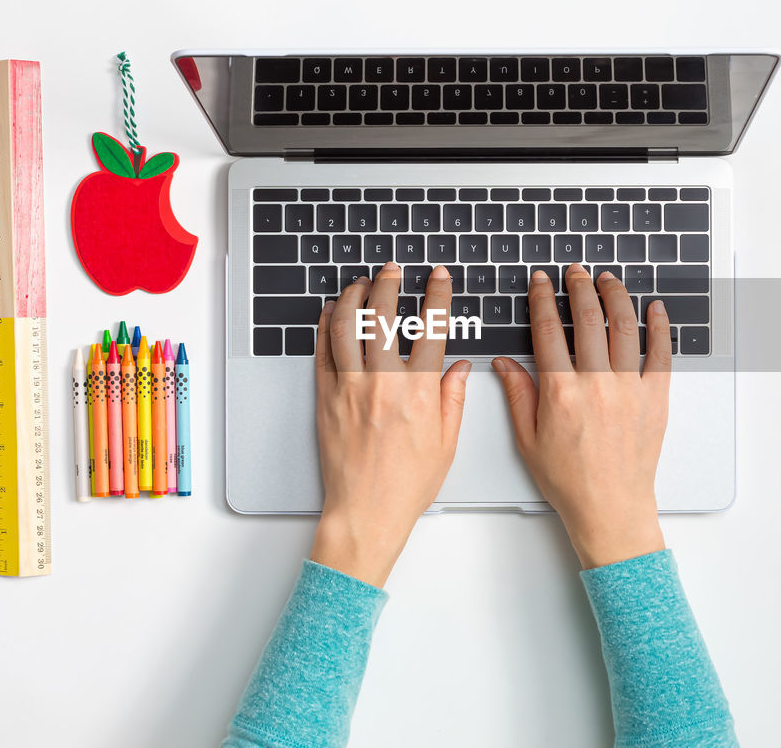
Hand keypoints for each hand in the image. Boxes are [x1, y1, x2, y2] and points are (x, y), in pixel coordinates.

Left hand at [309, 263, 470, 586]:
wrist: (366, 512)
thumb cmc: (406, 485)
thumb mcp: (446, 443)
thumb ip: (453, 399)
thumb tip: (457, 367)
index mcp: (419, 392)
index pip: (431, 328)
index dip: (437, 295)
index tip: (438, 277)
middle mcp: (383, 384)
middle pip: (382, 316)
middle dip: (388, 283)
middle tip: (392, 269)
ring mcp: (350, 389)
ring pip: (346, 327)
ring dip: (353, 297)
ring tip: (360, 283)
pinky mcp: (326, 399)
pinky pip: (322, 352)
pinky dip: (326, 326)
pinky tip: (332, 313)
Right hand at [492, 263, 671, 568]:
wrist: (610, 508)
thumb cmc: (569, 481)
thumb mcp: (528, 439)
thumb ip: (517, 395)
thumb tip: (504, 363)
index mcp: (561, 392)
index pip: (548, 331)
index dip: (543, 300)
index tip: (541, 282)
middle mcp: (596, 384)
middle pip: (588, 320)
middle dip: (579, 288)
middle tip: (576, 271)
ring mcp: (629, 389)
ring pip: (624, 328)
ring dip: (615, 297)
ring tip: (608, 280)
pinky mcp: (654, 399)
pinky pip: (660, 354)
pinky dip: (659, 327)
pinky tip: (655, 309)